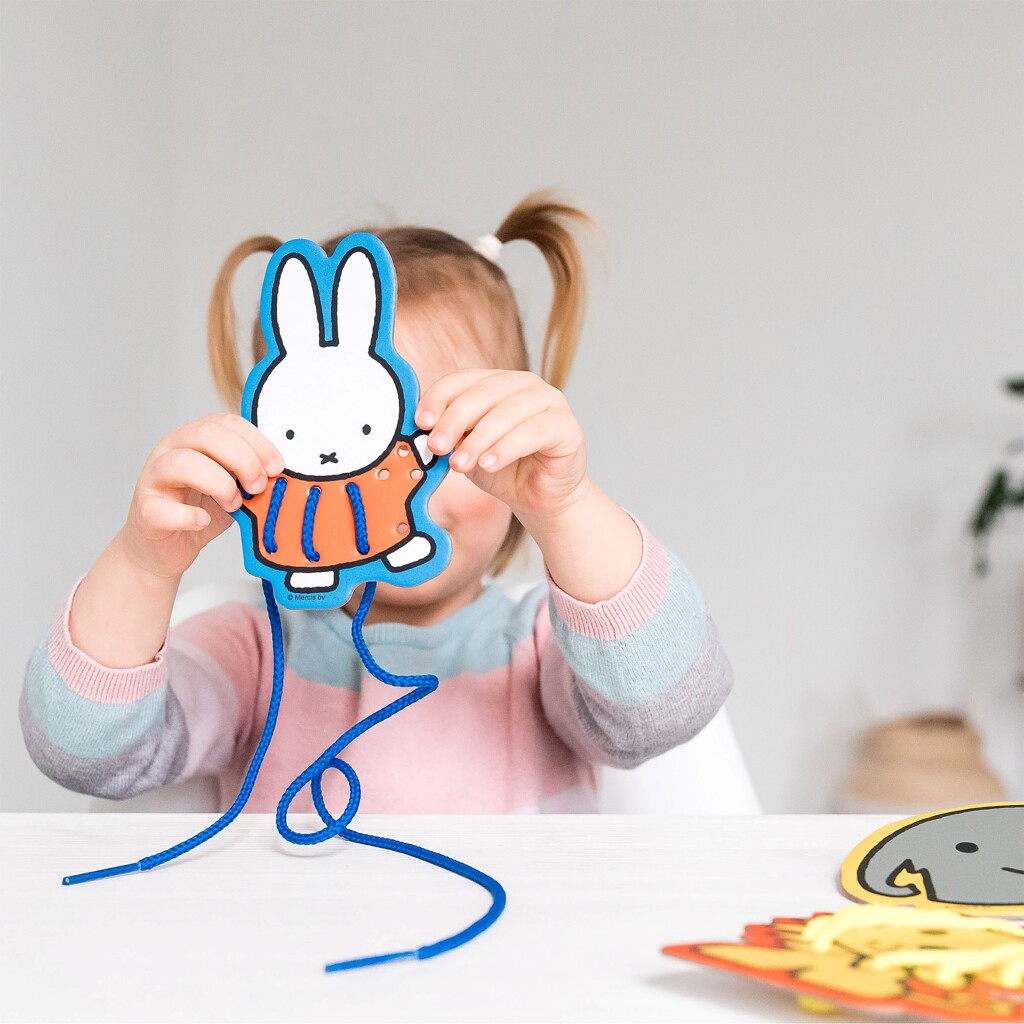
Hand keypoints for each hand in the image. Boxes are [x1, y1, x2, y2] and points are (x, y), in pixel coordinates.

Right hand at [122, 413, 283, 580]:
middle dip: (242, 459)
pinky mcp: (145, 510)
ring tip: (233, 504)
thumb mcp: (234, 485)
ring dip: (217, 483)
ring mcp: (154, 478)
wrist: (168, 547)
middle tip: (257, 486)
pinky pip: (160, 508)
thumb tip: (281, 472)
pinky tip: (203, 521)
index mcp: (195, 438)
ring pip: (181, 463)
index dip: (257, 442)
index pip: (227, 423)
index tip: (276, 467)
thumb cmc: (202, 509)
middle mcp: (172, 450)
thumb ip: (251, 473)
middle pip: (205, 435)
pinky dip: (187, 516)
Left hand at [414, 369, 587, 521]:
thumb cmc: (504, 470)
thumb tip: (425, 432)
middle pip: (483, 392)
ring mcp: (550, 402)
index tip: (421, 422)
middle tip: (437, 446)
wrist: (540, 499)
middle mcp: (524, 385)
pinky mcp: (567, 426)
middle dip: (455, 419)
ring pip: (507, 412)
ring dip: (479, 438)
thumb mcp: (467, 451)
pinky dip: (506, 448)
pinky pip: (533, 432)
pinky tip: (489, 464)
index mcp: (496, 383)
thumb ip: (450, 437)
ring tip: (459, 463)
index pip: (462, 379)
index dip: (439, 398)